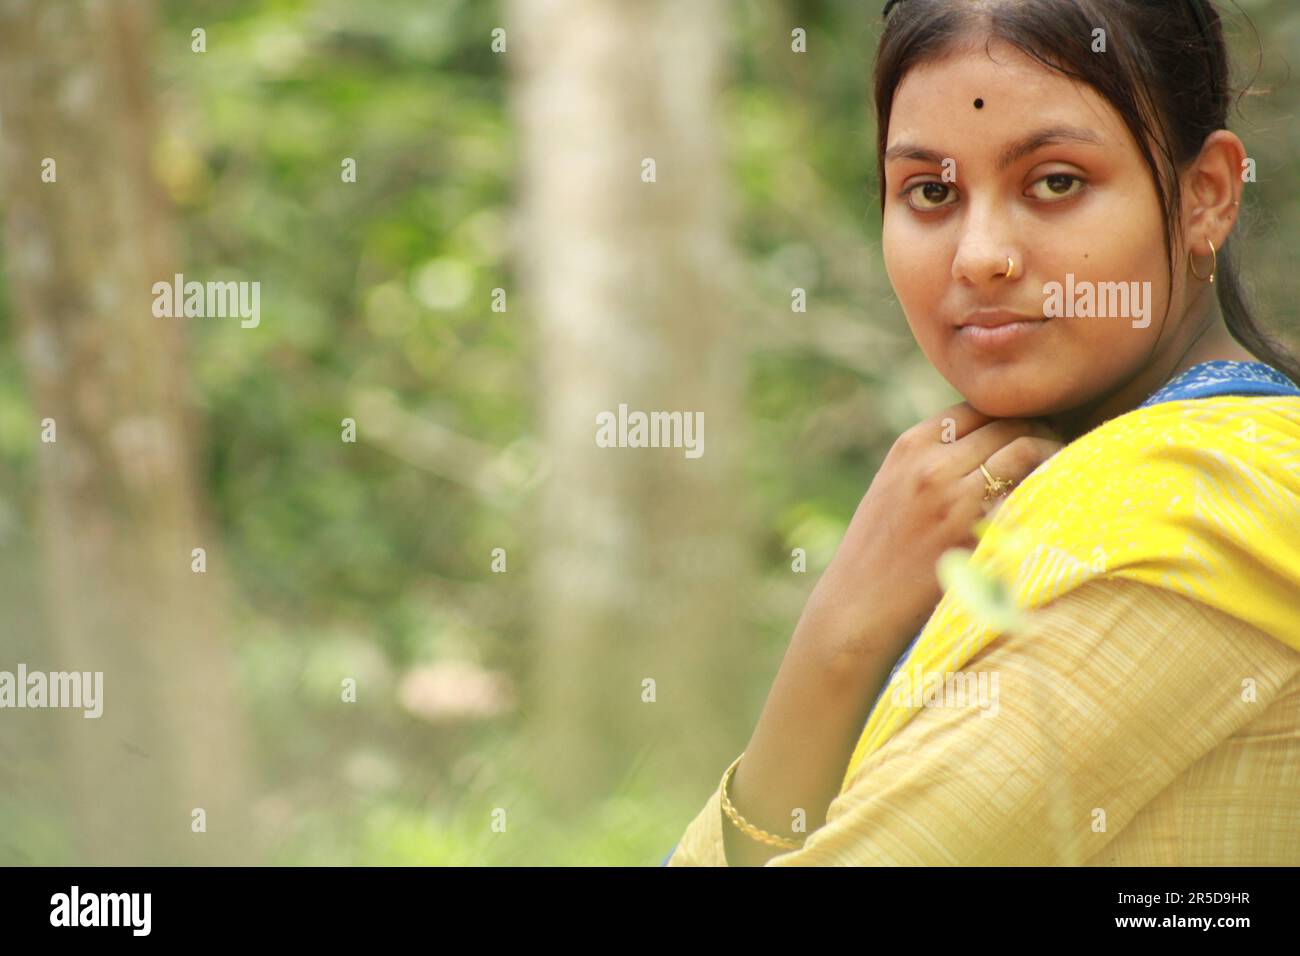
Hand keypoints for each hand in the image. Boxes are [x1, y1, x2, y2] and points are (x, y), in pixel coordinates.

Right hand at [796, 401, 1064, 668]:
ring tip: (1062, 474)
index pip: (978, 409)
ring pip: (1023, 450)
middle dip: (1039, 432)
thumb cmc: (877, 552)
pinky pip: (1028, 496)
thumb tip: (989, 441)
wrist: (857, 607)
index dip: (1010, 417)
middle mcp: (932, 466)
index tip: (1027, 433)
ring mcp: (954, 500)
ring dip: (1051, 455)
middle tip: (1056, 453)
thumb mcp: (892, 487)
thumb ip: (931, 460)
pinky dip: (1046, 494)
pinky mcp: (976, 536)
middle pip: (1006, 424)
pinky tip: (1052, 508)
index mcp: (909, 447)